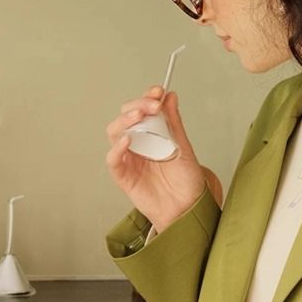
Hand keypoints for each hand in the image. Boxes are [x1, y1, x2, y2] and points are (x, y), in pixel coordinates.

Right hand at [105, 85, 210, 232]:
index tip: (158, 91)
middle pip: (126, 117)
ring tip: (139, 116)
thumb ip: (174, 123)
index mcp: (152, 135)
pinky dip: (117, 149)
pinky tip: (128, 141)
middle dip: (137, 106)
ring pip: (115, 133)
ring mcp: (129, 159)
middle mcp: (138, 144)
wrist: (187, 209)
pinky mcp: (124, 176)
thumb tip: (170, 97)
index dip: (147, 98)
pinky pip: (113, 160)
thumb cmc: (186, 182)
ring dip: (125, 121)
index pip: (143, 110)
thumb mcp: (183, 148)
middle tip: (151, 105)